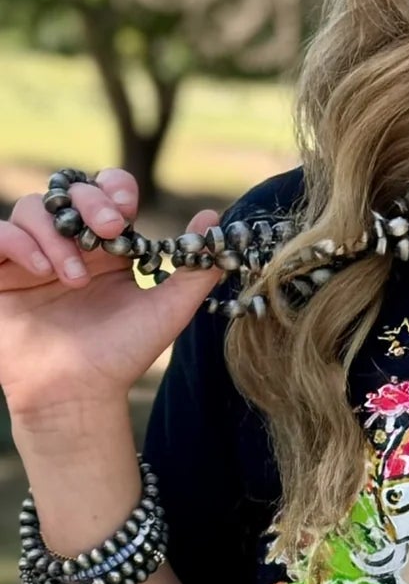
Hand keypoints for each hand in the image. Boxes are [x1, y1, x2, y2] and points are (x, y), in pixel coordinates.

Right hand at [0, 169, 221, 420]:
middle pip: (69, 190)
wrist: (79, 394)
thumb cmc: (122, 354)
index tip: (127, 211)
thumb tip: (212, 219)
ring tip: (75, 277)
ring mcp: (31, 258)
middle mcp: (68, 245)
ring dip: (56, 234)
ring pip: (33, 209)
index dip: (114, 189)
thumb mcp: (168, 309)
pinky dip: (17, 242)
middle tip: (109, 228)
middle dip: (90, 200)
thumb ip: (195, 268)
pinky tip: (42, 270)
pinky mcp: (0, 274)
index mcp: (106, 247)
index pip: (106, 192)